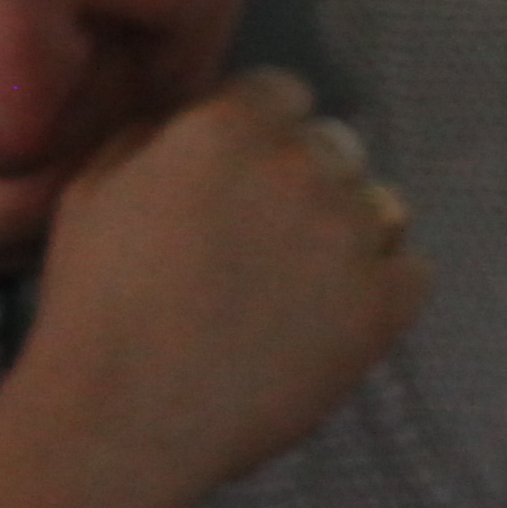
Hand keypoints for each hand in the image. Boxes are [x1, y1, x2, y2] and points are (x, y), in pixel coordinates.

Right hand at [8, 72, 428, 507]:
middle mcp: (303, 167)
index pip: (282, 93)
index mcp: (229, 127)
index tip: (243, 179)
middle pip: (337, 147)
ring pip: (383, 206)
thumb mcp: (94, 188)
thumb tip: (200, 120)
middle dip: (307, 181)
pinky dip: (383, 289)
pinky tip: (333, 318)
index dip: (262, 133)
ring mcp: (353, 234)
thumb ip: (158, 135)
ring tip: (299, 286)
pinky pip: (412, 270)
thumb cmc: (95, 304)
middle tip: (267, 242)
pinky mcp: (387, 301)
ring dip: (351, 231)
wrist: (127, 414)